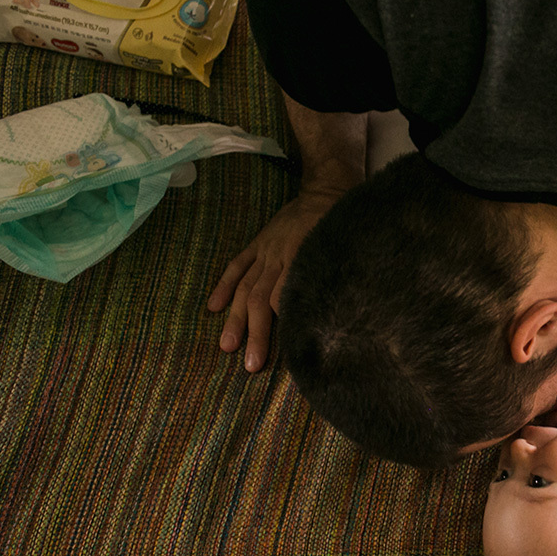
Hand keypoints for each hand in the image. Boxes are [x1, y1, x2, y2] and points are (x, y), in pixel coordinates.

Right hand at [206, 182, 342, 370]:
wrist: (328, 189)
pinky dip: (224, 286)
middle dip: (255, 334)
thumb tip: (336, 316)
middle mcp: (279, 257)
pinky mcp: (259, 243)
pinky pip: (237, 265)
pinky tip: (213, 308)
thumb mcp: (342, 251)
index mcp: (301, 259)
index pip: (286, 299)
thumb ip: (334, 279)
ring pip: (246, 288)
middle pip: (262, 300)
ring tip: (227, 347)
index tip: (283, 356)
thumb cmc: (341, 225)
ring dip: (236, 319)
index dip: (283, 327)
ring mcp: (265, 250)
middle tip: (251, 365)